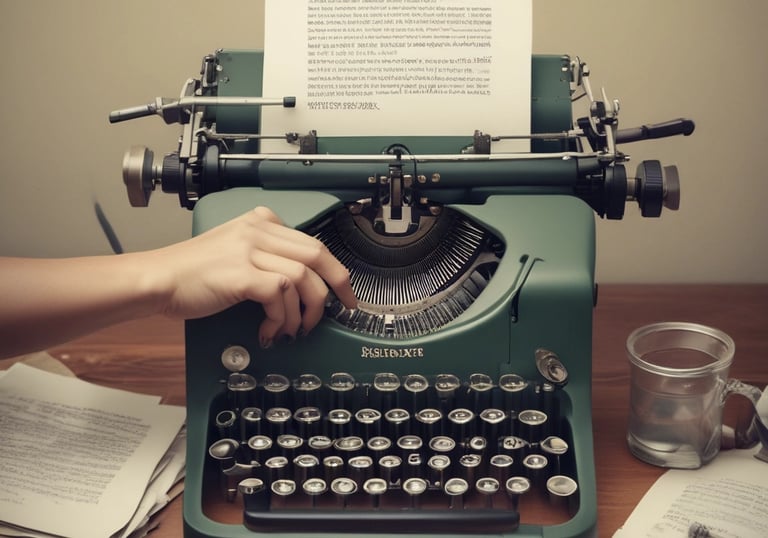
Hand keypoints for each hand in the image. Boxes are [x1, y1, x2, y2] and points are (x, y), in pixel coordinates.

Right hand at [149, 206, 356, 347]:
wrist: (156, 280)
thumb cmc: (191, 274)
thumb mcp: (235, 252)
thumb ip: (266, 258)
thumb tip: (300, 287)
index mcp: (260, 223)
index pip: (311, 242)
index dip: (333, 270)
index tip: (342, 291)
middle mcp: (258, 231)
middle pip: (317, 254)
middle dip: (337, 285)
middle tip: (342, 308)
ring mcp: (249, 250)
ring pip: (302, 278)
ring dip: (304, 312)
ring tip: (292, 330)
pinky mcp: (241, 273)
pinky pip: (280, 295)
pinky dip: (281, 318)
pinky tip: (269, 329)